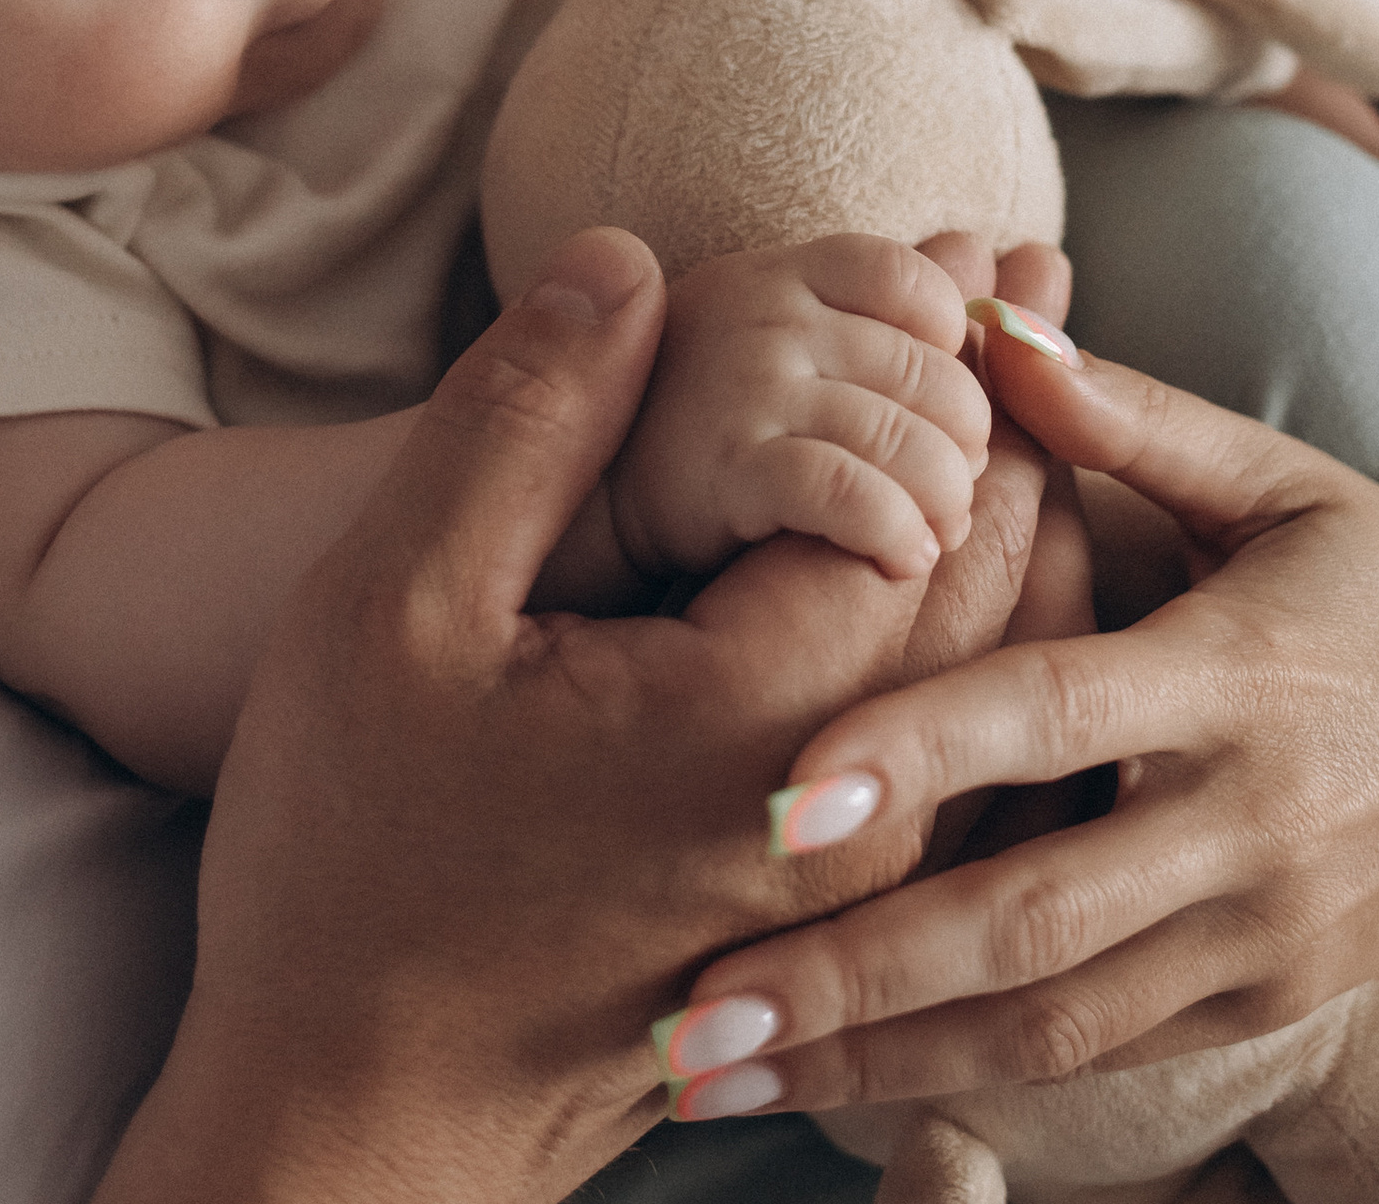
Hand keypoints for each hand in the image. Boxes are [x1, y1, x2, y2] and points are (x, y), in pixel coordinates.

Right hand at [97, 226, 1056, 1203]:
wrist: (350, 1118)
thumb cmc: (354, 868)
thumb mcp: (390, 611)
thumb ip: (520, 422)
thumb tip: (625, 260)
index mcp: (765, 720)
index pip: (938, 496)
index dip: (952, 364)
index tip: (960, 264)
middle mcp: (864, 821)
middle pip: (1014, 583)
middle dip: (1022, 422)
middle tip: (1019, 289)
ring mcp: (868, 893)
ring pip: (1016, 677)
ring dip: (1028, 518)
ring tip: (1019, 394)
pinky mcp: (845, 929)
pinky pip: (980, 754)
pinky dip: (998, 628)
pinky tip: (963, 554)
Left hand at [662, 316, 1378, 1120]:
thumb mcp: (1282, 481)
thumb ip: (1128, 418)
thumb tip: (985, 323)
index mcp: (1235, 673)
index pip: (1052, 716)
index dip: (917, 754)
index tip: (777, 797)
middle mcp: (1246, 826)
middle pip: (1031, 918)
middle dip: (852, 971)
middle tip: (690, 1016)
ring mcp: (1261, 938)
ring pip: (1050, 1023)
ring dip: (875, 1060)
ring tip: (718, 1079)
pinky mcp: (1266, 1004)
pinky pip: (1099, 1053)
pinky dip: (965, 1078)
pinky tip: (841, 1086)